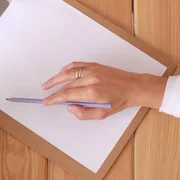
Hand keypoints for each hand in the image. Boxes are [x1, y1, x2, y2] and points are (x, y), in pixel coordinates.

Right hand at [42, 62, 167, 119]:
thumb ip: (84, 113)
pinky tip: (60, 74)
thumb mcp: (103, 114)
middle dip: (54, 91)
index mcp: (92, 92)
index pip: (67, 95)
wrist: (133, 87)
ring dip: (56, 78)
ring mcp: (92, 70)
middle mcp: (90, 79)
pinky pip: (75, 65)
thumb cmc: (119, 101)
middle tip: (46, 96)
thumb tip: (69, 108)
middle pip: (66, 85)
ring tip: (47, 85)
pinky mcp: (94, 65)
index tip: (47, 102)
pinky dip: (66, 69)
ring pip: (68, 73)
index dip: (54, 99)